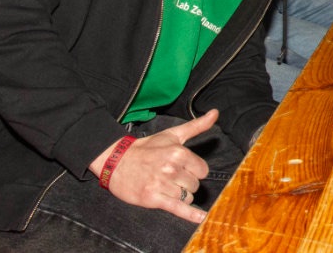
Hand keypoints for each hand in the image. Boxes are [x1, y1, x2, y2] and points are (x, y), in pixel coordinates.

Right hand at [92, 110, 218, 223]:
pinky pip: (178, 209)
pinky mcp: (153, 199)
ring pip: (187, 197)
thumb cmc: (147, 148)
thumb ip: (196, 126)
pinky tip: (202, 218)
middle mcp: (171, 169)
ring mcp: (162, 184)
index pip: (203, 170)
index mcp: (179, 152)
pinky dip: (191, 215)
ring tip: (165, 185)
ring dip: (180, 195)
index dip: (195, 171)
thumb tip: (215, 113)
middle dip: (186, 183)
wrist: (117, 162)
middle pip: (195, 185)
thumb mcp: (172, 135)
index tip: (183, 168)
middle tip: (170, 176)